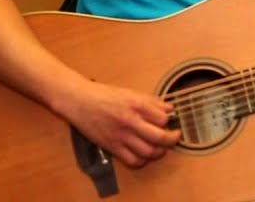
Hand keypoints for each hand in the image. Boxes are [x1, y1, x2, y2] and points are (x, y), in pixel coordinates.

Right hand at [54, 80, 180, 168]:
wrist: (79, 101)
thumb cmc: (105, 95)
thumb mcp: (131, 93)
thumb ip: (152, 102)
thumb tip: (170, 108)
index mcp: (136, 105)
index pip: (163, 118)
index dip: (169, 121)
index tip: (170, 121)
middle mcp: (130, 121)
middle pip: (159, 137)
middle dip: (172, 139)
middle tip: (175, 137)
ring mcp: (120, 136)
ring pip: (148, 151)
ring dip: (159, 152)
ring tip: (162, 147)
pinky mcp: (111, 146)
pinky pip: (132, 160)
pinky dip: (142, 161)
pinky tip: (145, 155)